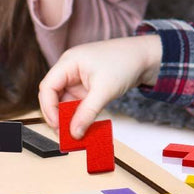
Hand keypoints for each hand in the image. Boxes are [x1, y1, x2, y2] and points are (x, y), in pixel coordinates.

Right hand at [38, 34, 162, 135]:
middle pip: (54, 96)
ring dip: (69, 117)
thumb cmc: (125, 63)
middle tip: (64, 135)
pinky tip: (84, 126)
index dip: (48, 108)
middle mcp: (70, 69)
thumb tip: (74, 133)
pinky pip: (78, 103)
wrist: (146, 57)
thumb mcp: (104, 90)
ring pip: (66, 101)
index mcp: (68, 62)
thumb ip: (87, 113)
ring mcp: (79, 78)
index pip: (47, 87)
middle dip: (58, 116)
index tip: (56, 126)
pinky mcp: (88, 86)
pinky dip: (80, 114)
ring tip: (75, 134)